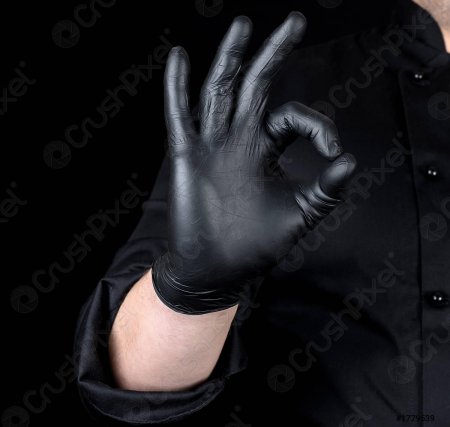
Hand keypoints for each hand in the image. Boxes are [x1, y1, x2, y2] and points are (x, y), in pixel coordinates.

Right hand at [152, 12, 355, 313]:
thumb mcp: (299, 215)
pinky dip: (176, 86)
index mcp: (264, 151)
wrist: (215, 270)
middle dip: (273, 54)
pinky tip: (180, 57)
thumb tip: (349, 161)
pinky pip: (179, 114)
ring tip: (242, 26)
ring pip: (219, 91)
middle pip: (255, 86)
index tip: (333, 149)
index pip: (292, 117)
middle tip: (294, 22)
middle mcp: (238, 141)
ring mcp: (210, 145)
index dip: (318, 124)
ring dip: (230, 58)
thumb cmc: (254, 247)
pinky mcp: (186, 155)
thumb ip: (325, 189)